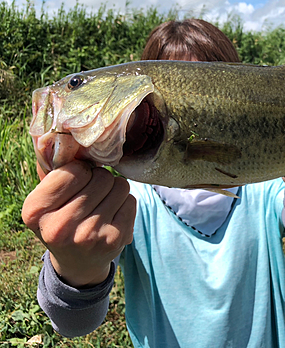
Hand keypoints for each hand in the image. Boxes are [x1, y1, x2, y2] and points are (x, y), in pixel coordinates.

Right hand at [22, 161, 135, 287]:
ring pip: (119, 186)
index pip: (74, 170)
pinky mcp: (114, 240)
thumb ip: (54, 169)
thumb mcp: (46, 199)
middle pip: (101, 177)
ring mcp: (89, 235)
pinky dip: (125, 203)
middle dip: (100, 179)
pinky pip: (131, 200)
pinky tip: (112, 215)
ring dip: (114, 189)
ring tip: (102, 203)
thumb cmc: (61, 219)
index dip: (82, 169)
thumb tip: (67, 138)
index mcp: (35, 210)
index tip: (78, 179)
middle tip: (93, 193)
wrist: (77, 262)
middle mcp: (59, 226)